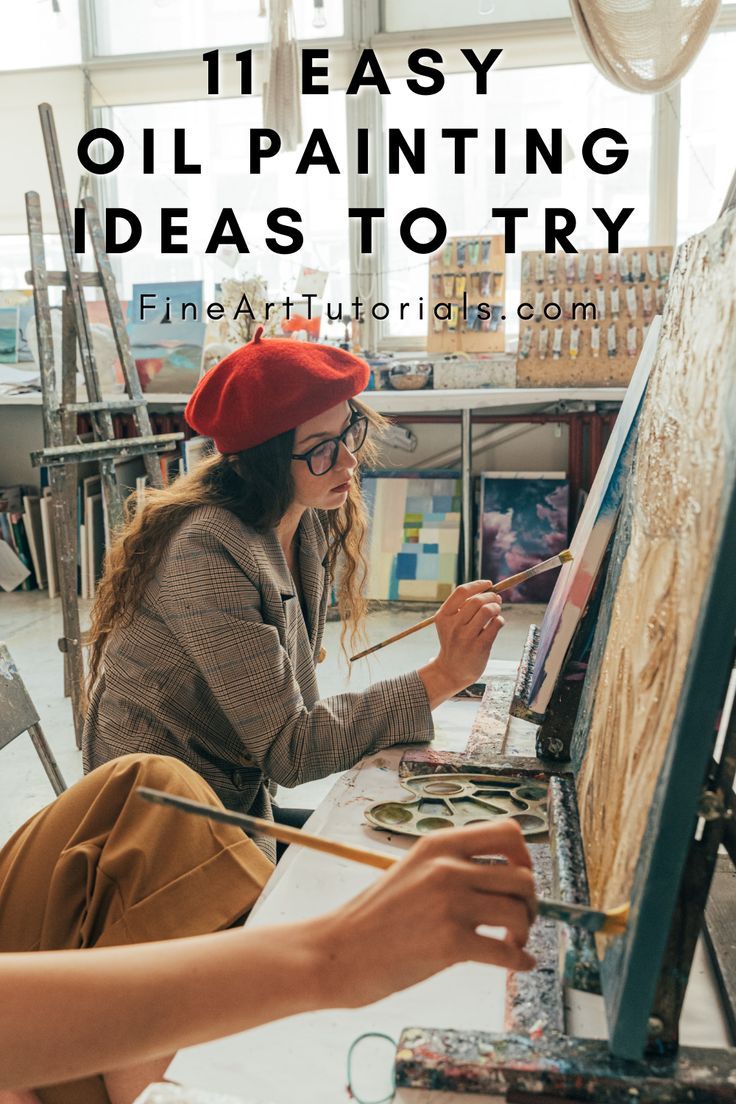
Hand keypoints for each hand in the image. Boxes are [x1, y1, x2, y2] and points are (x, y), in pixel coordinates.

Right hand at [314, 820, 535, 1008]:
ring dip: (524, 932)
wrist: (338, 951)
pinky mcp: (450, 944)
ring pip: (519, 913)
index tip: (520, 877)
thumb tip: (504, 877)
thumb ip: (452, 866)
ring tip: (511, 943)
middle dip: (530, 901)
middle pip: (523, 876)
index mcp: (438, 844)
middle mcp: (447, 867)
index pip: (507, 832)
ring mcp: (449, 904)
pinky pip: (507, 953)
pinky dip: (520, 962)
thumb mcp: (412, 870)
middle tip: (519, 919)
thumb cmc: (374, 917)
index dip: (525, 856)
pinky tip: (519, 966)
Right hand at [419, 580, 503, 705]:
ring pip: (488, 610)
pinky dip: (500, 620)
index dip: (478, 584)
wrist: (451, 671)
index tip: (489, 584)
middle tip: (497, 600)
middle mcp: (453, 625)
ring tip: (496, 611)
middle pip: (477, 600)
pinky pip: (496, 625)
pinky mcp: (479, 646)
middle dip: (492, 596)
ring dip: (496, 607)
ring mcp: (466, 637)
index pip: (462, 591)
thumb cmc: (453, 642)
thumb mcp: (448, 623)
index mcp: (444, 615)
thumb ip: (461, 607)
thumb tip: (488, 590)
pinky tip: (497, 623)